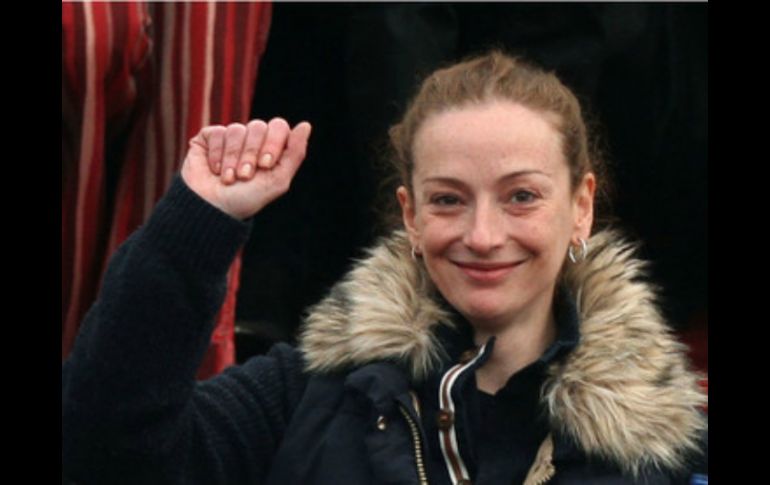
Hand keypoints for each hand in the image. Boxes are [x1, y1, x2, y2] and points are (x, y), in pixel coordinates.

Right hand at [181, 118, 311, 218]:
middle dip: (251, 153)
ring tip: (229, 178)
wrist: (213, 209)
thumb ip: (295, 153)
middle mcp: (252, 139)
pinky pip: (217, 133)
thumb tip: (306, 125)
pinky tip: (215, 170)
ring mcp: (230, 138)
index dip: (273, 143)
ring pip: (236, 130)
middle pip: (258, 126)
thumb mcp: (277, 180)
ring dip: (233, 158)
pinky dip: (217, 154)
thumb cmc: (247, 199)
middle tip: (245, 175)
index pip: (278, 127)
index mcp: (271, 147)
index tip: (265, 165)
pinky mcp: (209, 138)